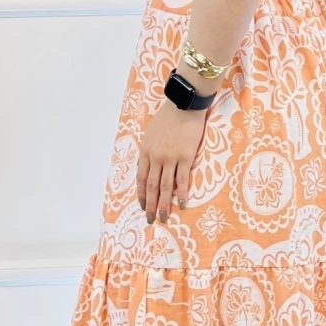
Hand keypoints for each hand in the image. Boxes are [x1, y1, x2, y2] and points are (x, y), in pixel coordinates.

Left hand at [137, 98, 207, 222]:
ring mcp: (170, 158)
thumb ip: (149, 150)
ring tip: (164, 217)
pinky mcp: (185, 157)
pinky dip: (181, 194)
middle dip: (151, 205)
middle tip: (151, 219)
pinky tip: (181, 204)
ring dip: (164, 204)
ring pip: (165, 186)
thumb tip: (149, 166)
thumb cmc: (168, 118)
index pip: (141, 178)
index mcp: (145, 151)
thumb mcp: (151, 134)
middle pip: (151, 186)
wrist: (184, 106)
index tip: (143, 206)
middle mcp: (155, 157)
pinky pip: (182, 180)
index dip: (141, 195)